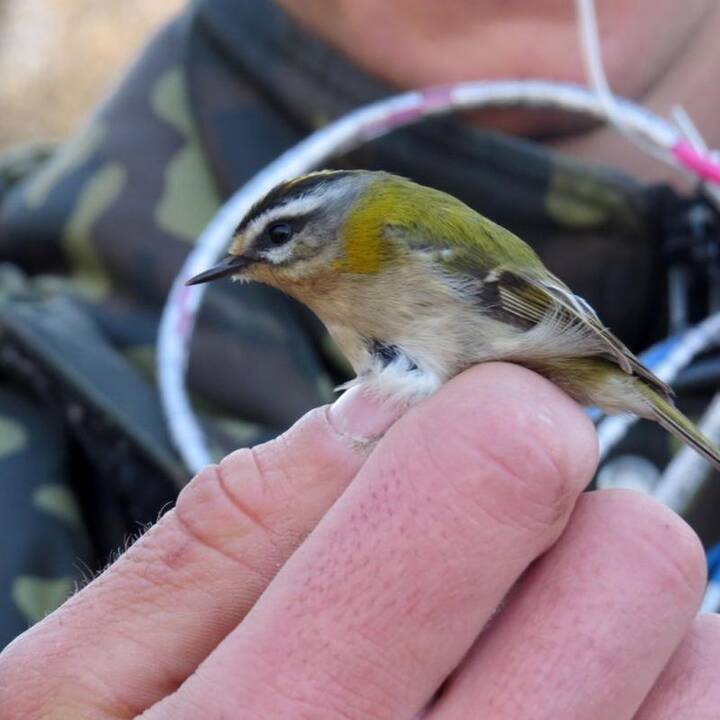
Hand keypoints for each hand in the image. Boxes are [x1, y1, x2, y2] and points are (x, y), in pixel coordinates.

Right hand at [1, 364, 716, 718]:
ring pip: (700, 658)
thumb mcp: (76, 688)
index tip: (464, 420)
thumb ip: (232, 524)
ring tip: (494, 649)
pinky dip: (643, 696)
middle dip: (559, 508)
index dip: (496, 408)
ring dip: (603, 614)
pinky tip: (538, 708)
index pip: (495, 472)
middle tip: (471, 539)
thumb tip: (388, 405)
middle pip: (634, 556)